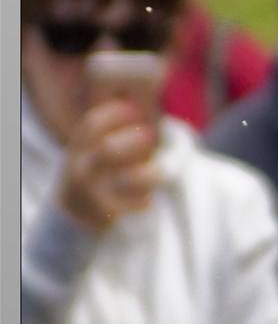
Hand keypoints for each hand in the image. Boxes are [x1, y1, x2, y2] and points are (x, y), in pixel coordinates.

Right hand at [56, 95, 159, 231]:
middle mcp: (82, 168)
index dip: (113, 114)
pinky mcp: (106, 213)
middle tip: (150, 135)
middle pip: (108, 150)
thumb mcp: (88, 152)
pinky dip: (145, 200)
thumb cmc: (91, 174)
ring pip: (129, 180)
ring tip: (161, 171)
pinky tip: (149, 201)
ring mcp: (93, 191)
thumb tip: (139, 108)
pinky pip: (135, 204)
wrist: (71, 215)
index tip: (133, 108)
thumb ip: (106, 135)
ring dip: (150, 173)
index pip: (91, 126)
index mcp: (78, 150)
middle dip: (133, 141)